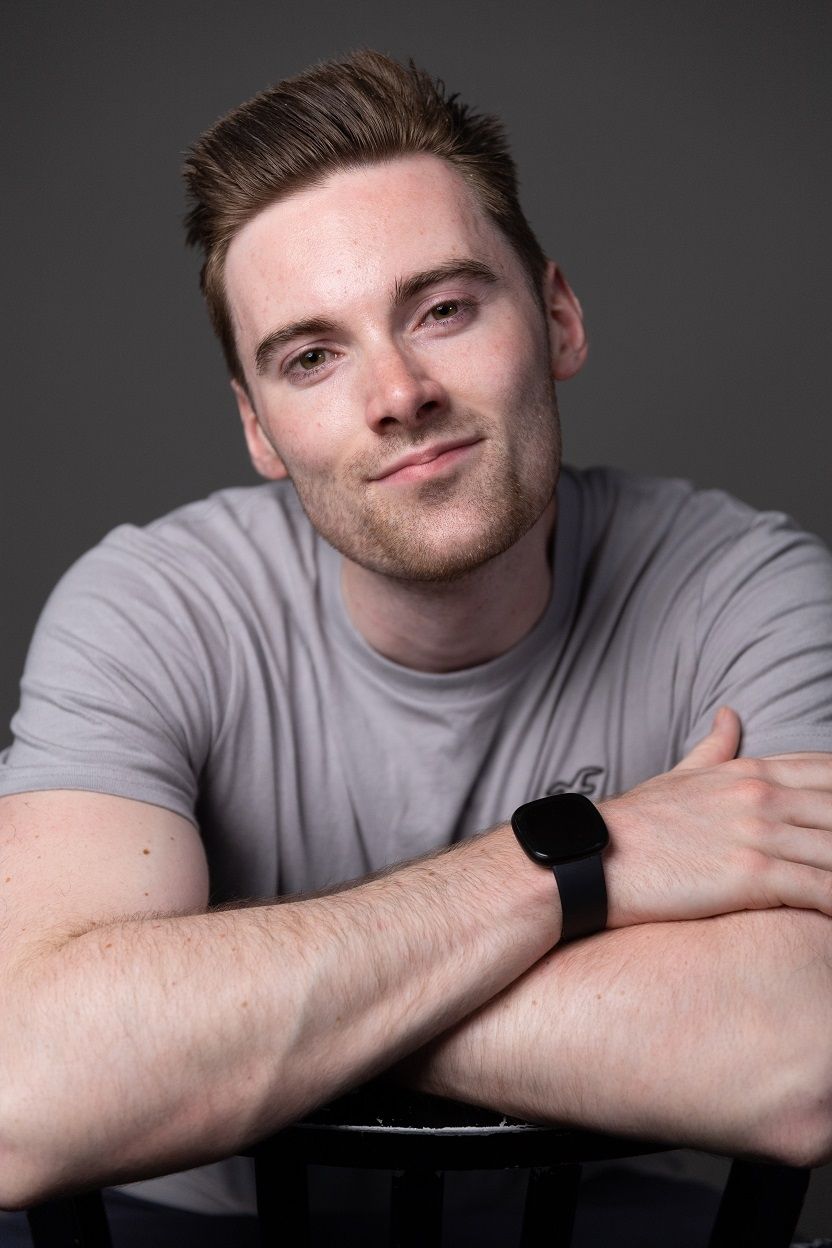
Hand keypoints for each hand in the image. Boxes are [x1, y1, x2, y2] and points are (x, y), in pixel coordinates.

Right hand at [601, 708, 831, 927]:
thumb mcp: (680, 776)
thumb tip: (730, 714)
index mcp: (751, 772)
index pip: (828, 771)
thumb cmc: (635, 824)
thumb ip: (714, 747)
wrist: (592, 857)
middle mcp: (762, 796)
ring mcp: (759, 833)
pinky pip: (821, 889)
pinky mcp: (752, 875)